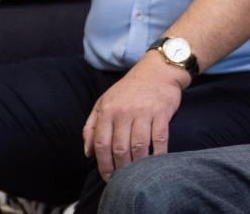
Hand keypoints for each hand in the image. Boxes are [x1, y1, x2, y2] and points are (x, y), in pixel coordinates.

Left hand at [82, 54, 186, 180]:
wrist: (157, 71)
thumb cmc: (128, 90)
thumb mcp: (103, 102)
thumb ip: (91, 127)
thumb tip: (87, 153)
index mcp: (107, 110)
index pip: (102, 143)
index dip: (103, 165)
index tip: (107, 177)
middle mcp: (124, 111)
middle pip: (120, 148)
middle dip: (121, 168)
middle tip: (123, 179)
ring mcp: (144, 112)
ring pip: (139, 146)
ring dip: (138, 164)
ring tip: (137, 174)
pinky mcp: (162, 113)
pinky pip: (159, 139)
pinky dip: (158, 154)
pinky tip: (155, 163)